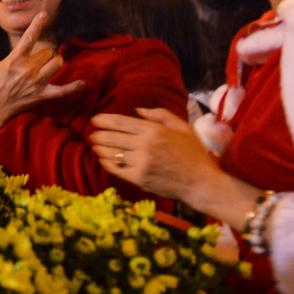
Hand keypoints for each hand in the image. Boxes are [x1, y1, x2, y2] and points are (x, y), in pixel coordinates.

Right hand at [0, 11, 83, 139]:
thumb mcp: (2, 66)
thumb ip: (17, 58)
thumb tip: (31, 50)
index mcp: (14, 60)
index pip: (28, 38)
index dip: (37, 25)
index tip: (44, 14)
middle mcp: (27, 70)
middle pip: (47, 52)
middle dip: (46, 53)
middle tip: (41, 59)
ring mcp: (36, 83)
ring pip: (57, 64)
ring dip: (55, 62)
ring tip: (51, 65)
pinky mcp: (42, 95)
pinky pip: (63, 90)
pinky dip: (75, 87)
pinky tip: (84, 83)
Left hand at [88, 107, 261, 224]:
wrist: (201, 183)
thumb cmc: (193, 154)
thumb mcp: (181, 127)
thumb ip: (159, 115)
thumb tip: (137, 110)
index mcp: (153, 130)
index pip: (120, 122)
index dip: (103, 120)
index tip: (95, 120)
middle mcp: (144, 145)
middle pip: (111, 137)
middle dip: (97, 135)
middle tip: (92, 134)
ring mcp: (140, 163)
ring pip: (111, 153)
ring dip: (99, 148)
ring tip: (95, 146)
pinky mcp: (138, 179)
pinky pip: (115, 169)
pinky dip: (106, 163)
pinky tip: (103, 159)